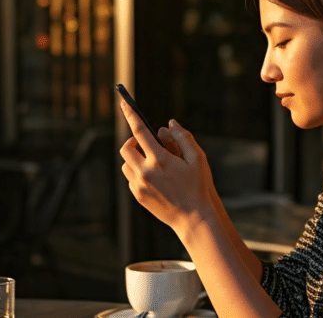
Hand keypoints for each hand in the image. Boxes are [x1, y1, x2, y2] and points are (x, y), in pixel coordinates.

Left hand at [118, 100, 214, 230]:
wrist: (193, 219)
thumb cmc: (198, 186)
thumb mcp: (197, 159)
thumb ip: (183, 138)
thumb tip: (169, 124)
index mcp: (160, 160)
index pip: (140, 131)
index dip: (131, 115)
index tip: (124, 103)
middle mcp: (145, 172)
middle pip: (126, 148)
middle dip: (132, 141)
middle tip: (143, 142)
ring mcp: (139, 186)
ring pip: (126, 164)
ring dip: (135, 158)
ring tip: (151, 162)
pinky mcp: (138, 196)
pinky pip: (130, 178)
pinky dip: (137, 173)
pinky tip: (153, 177)